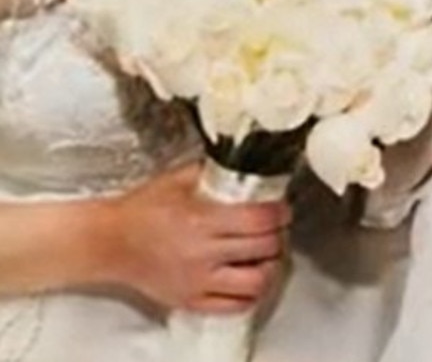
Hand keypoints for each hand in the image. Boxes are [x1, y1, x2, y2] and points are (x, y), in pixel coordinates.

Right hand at [105, 163, 291, 313]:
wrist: (109, 241)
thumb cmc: (141, 209)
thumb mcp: (178, 179)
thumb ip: (212, 172)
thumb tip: (242, 165)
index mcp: (202, 220)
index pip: (258, 220)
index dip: (278, 213)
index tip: (281, 208)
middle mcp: (203, 254)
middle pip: (263, 249)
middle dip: (277, 235)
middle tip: (277, 227)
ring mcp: (198, 282)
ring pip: (255, 283)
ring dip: (268, 267)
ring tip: (267, 255)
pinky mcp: (191, 301)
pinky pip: (233, 306)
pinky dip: (250, 294)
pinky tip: (250, 279)